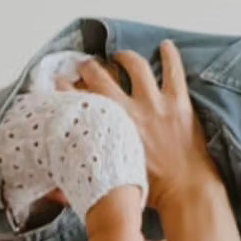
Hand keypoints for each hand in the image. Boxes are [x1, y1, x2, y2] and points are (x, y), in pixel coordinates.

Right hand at [74, 42, 213, 211]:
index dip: (65, 88)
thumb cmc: (150, 192)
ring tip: (121, 55)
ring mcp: (155, 104)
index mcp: (109, 129)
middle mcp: (129, 110)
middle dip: (89, 66)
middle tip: (85, 64)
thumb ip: (81, 178)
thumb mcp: (107, 183)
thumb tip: (55, 194)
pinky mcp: (179, 104)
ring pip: (136, 67)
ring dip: (126, 57)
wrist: (185, 192)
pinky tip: (166, 45)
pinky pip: (174, 72)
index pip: (79, 100)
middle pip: (101, 76)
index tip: (59, 81)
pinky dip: (170, 56)